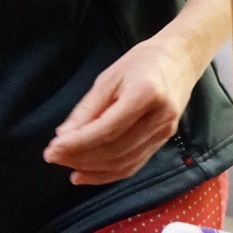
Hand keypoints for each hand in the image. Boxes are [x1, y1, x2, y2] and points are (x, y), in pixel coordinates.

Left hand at [46, 35, 204, 185]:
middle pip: (116, 149)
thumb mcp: (109, 77)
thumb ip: (87, 108)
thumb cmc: (142, 62)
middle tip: (54, 156)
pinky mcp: (164, 140)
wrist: (180, 59)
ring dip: (92, 169)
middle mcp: (160, 117)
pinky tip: (86, 174)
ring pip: (124, 162)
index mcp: (146, 93)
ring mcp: (165, 131)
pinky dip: (108, 174)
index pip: (108, 129)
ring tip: (67, 164)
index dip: (78, 144)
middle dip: (81, 157)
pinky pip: (134, 165)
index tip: (52, 150)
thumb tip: (63, 137)